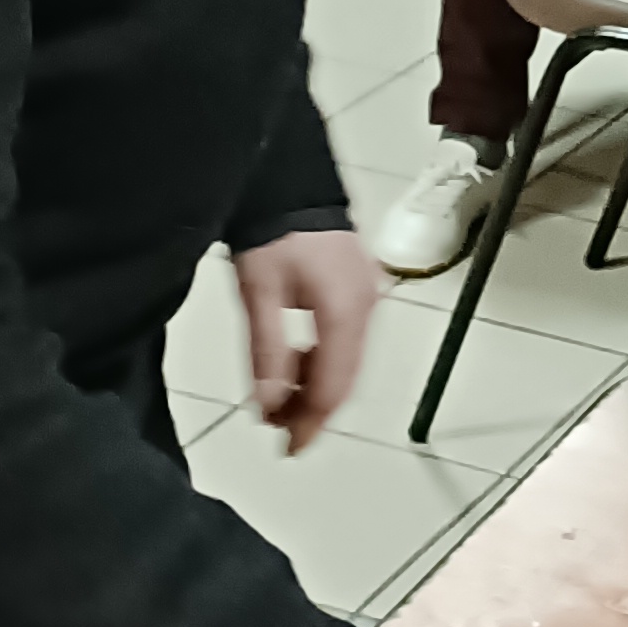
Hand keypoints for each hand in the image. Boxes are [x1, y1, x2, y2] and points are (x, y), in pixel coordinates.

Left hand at [234, 225, 380, 450]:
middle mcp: (367, 308)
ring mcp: (369, 296)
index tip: (287, 449)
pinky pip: (349, 340)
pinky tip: (297, 362)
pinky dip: (324, 361)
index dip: (311, 423)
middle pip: (346, 378)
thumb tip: (269, 407)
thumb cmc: (271, 231)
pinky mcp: (362, 287)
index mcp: (345, 311)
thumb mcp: (258, 291)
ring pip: (348, 361)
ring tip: (279, 399)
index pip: (334, 386)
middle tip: (279, 431)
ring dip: (316, 386)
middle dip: (314, 410)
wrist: (288, 177)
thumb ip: (267, 351)